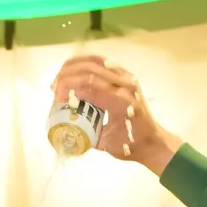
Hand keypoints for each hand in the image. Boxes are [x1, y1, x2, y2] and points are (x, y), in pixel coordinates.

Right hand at [53, 55, 181, 172]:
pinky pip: (102, 62)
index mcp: (121, 102)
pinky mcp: (125, 75)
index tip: (57, 100)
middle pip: (89, 69)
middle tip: (54, 89)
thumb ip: (86, 130)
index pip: (89, 85)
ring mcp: (126, 77)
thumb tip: (65, 120)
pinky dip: (84, 63)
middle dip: (67, 76)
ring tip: (60, 79)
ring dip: (73, 67)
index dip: (68, 89)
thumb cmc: (129, 145)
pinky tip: (73, 71)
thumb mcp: (105, 143)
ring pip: (95, 61)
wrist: (152, 140)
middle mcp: (125, 84)